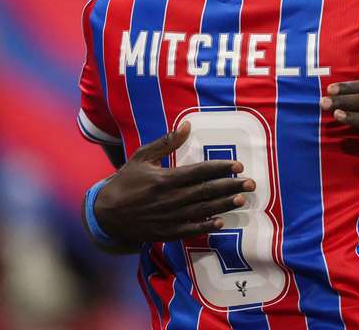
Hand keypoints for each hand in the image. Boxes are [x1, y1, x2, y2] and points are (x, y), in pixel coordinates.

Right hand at [93, 121, 254, 243]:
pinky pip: (190, 229)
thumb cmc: (126, 181)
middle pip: (206, 191)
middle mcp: (170, 199)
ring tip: (242, 200)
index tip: (238, 165)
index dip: (220, 168)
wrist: (106, 214)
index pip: (199, 172)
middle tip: (251, 183)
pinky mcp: (166, 232)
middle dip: (230, 186)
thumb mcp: (142, 157)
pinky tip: (221, 222)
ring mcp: (169, 217)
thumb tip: (187, 126)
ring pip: (202, 210)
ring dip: (224, 205)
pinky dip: (205, 226)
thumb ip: (166, 142)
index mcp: (165, 179)